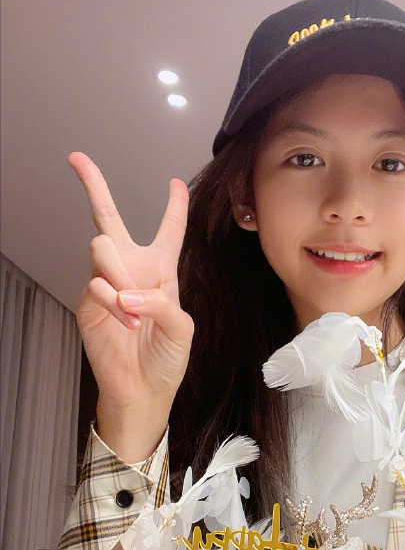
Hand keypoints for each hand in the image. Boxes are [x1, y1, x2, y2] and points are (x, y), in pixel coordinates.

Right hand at [69, 152, 192, 457]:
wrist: (143, 389)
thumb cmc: (167, 358)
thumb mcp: (182, 328)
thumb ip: (161, 302)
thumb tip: (126, 292)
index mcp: (162, 272)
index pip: (169, 232)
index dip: (174, 207)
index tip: (174, 183)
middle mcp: (131, 271)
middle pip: (109, 218)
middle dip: (93, 185)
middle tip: (77, 159)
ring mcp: (107, 284)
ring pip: (102, 247)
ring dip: (120, 274)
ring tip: (132, 309)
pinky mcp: (89, 302)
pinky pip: (96, 286)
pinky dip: (114, 305)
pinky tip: (126, 323)